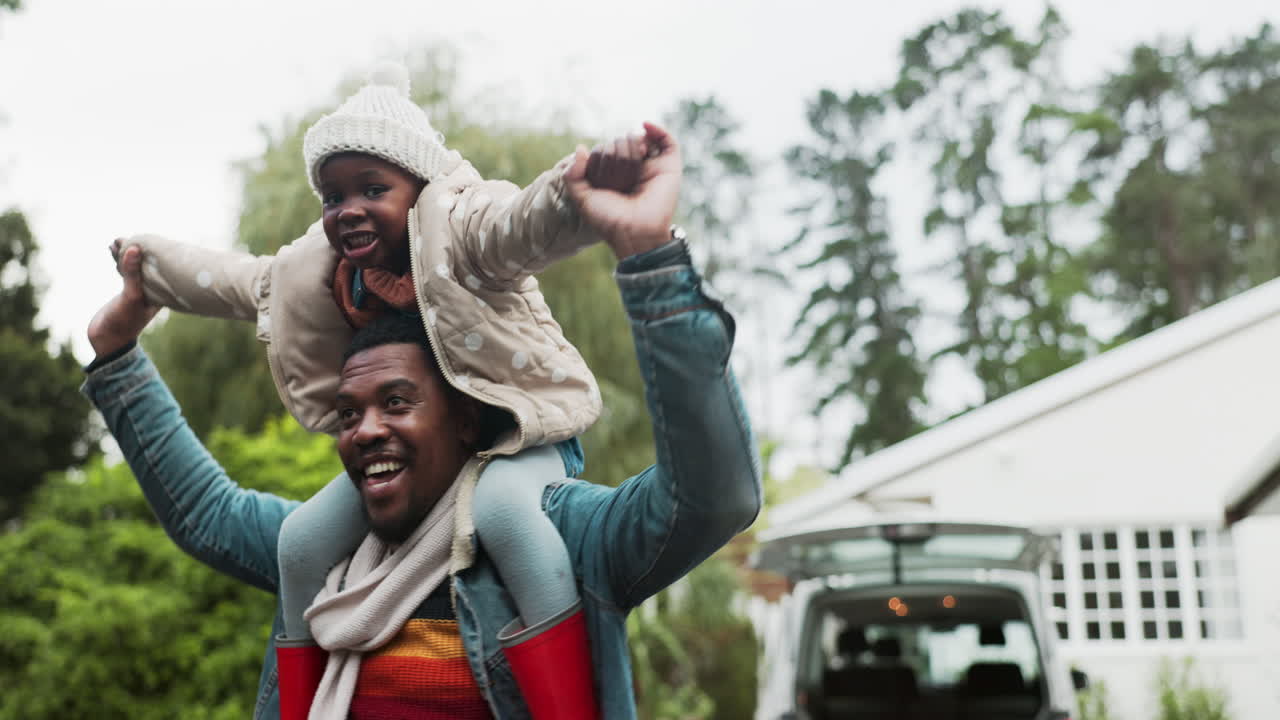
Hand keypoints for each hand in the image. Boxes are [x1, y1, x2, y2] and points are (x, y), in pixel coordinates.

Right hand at [88, 242, 158, 358]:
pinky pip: (124, 272)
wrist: (107, 340)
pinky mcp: (125, 292)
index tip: (144, 236)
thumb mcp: (130, 296)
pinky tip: (112, 251)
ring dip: (125, 254)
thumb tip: (135, 248)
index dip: (153, 251)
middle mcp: (153, 290)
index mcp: (161, 291)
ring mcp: (139, 290)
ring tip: (115, 242)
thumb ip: (132, 273)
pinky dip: (118, 261)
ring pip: (133, 267)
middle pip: (147, 264)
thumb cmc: (124, 322)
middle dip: (136, 249)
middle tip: (124, 238)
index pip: (161, 266)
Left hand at [564, 122, 681, 259]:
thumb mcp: (582, 198)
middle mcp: (635, 171)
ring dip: (634, 139)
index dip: (604, 149)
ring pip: (643, 140)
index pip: (609, 150)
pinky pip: (668, 142)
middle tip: (618, 158)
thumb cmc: (608, 219)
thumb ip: (572, 176)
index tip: (601, 157)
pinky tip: (645, 126)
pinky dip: (658, 130)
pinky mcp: (670, 168)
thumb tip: (581, 148)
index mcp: (616, 177)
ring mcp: (653, 168)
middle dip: (619, 145)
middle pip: (625, 143)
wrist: (635, 232)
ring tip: (632, 150)